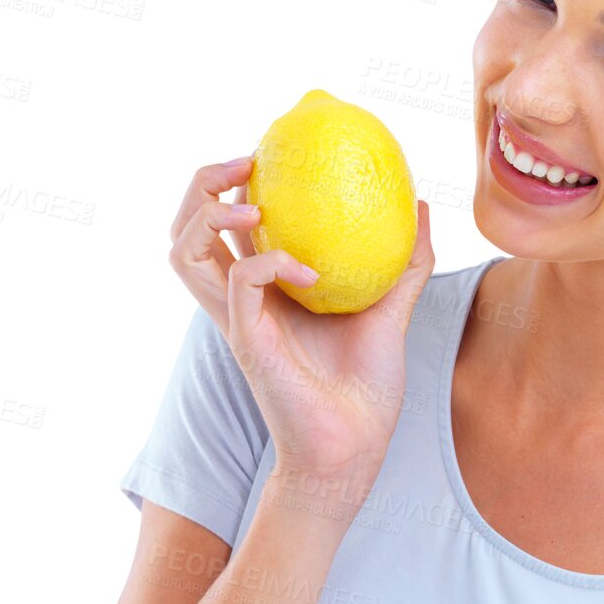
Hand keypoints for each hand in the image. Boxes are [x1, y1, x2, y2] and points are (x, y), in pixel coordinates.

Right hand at [167, 155, 435, 474]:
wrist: (355, 449)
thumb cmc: (365, 391)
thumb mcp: (391, 312)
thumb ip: (405, 262)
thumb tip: (420, 206)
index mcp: (264, 290)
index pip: (225, 224)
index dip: (232, 182)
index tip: (272, 153)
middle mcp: (240, 301)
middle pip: (184, 227)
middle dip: (201, 183)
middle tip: (247, 161)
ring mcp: (237, 320)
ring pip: (183, 249)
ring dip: (208, 211)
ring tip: (252, 201)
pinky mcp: (246, 341)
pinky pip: (240, 279)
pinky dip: (269, 261)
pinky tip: (308, 271)